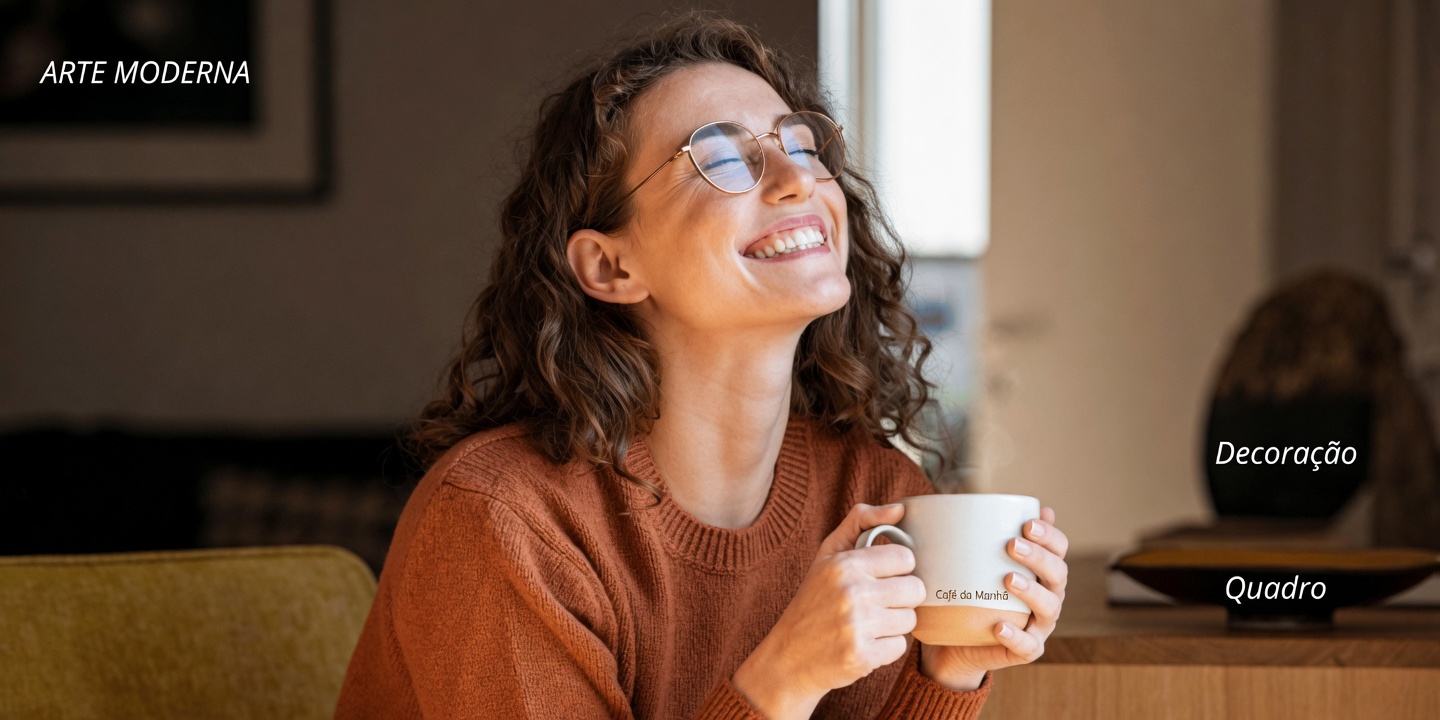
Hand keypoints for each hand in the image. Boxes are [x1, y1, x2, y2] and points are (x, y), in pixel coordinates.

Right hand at [732, 503, 926, 719]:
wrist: (788, 657)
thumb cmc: (812, 601)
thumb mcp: (827, 555)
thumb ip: (861, 522)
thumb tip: (900, 509)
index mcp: (845, 564)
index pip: (906, 558)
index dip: (897, 569)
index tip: (881, 578)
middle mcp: (852, 592)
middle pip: (915, 590)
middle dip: (900, 598)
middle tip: (877, 603)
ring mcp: (858, 626)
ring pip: (910, 620)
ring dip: (893, 624)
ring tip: (868, 624)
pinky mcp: (863, 656)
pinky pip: (900, 647)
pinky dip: (885, 648)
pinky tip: (864, 644)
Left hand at [919, 507, 1068, 689]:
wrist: (954, 643)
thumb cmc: (969, 594)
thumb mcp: (974, 563)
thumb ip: (982, 536)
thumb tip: (976, 501)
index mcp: (1042, 571)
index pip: (1058, 548)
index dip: (1049, 535)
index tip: (1027, 523)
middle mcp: (1048, 596)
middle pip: (1058, 574)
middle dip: (1039, 557)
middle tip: (1011, 545)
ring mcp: (1039, 626)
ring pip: (1049, 608)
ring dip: (1032, 591)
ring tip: (1008, 579)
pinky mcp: (1025, 651)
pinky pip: (1028, 646)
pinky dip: (1016, 636)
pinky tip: (1000, 626)